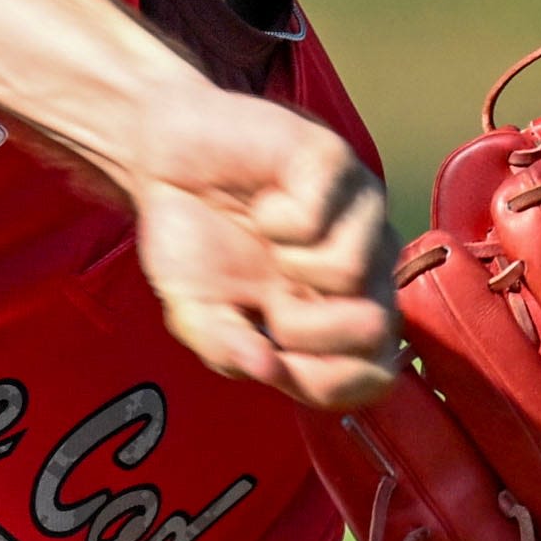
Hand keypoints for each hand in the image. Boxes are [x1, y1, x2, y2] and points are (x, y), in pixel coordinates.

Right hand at [123, 85, 399, 408]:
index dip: (336, 382)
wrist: (160, 157)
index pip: (376, 370)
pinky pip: (323, 218)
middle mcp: (360, 265)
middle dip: (309, 332)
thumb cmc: (190, 234)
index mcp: (334, 311)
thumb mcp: (195, 312)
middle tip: (269, 303)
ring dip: (291, 267)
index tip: (279, 362)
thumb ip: (226, 349)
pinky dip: (277, 219)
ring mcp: (355, 212)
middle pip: (379, 329)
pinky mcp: (336, 164)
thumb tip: (264, 369)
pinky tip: (265, 205)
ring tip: (266, 241)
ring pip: (355, 272)